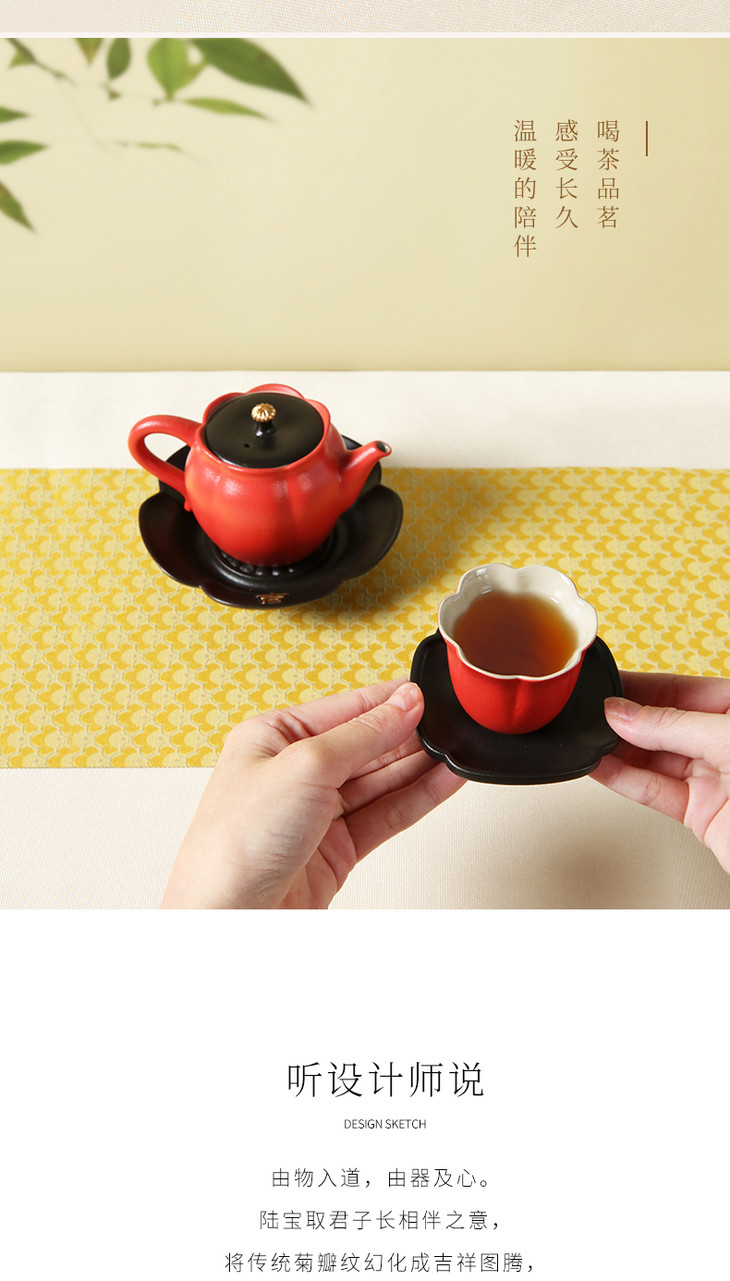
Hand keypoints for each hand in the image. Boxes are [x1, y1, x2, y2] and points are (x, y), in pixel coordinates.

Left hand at [161, 679, 464, 908]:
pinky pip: (385, 814)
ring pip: (380, 780)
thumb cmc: (233, 845)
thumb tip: (402, 705)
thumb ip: (362, 734)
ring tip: (457, 749)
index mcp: (272, 737)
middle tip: (450, 722)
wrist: (228, 919)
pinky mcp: (336, 849)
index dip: (388, 701)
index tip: (428, 694)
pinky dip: (417, 798)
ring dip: (419, 766)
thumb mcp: (304, 767)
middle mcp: (293, 772)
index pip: (343, 708)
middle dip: (408, 734)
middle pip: (366, 743)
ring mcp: (316, 813)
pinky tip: (442, 781)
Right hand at [591, 671, 729, 872]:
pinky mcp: (701, 814)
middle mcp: (727, 744)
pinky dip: (624, 781)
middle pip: (664, 724)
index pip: (682, 690)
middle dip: (625, 720)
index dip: (642, 687)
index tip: (607, 686)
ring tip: (587, 739)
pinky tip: (601, 767)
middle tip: (589, 714)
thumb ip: (674, 725)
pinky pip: (654, 792)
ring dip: (618, 751)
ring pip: (655, 759)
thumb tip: (624, 713)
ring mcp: (715, 779)